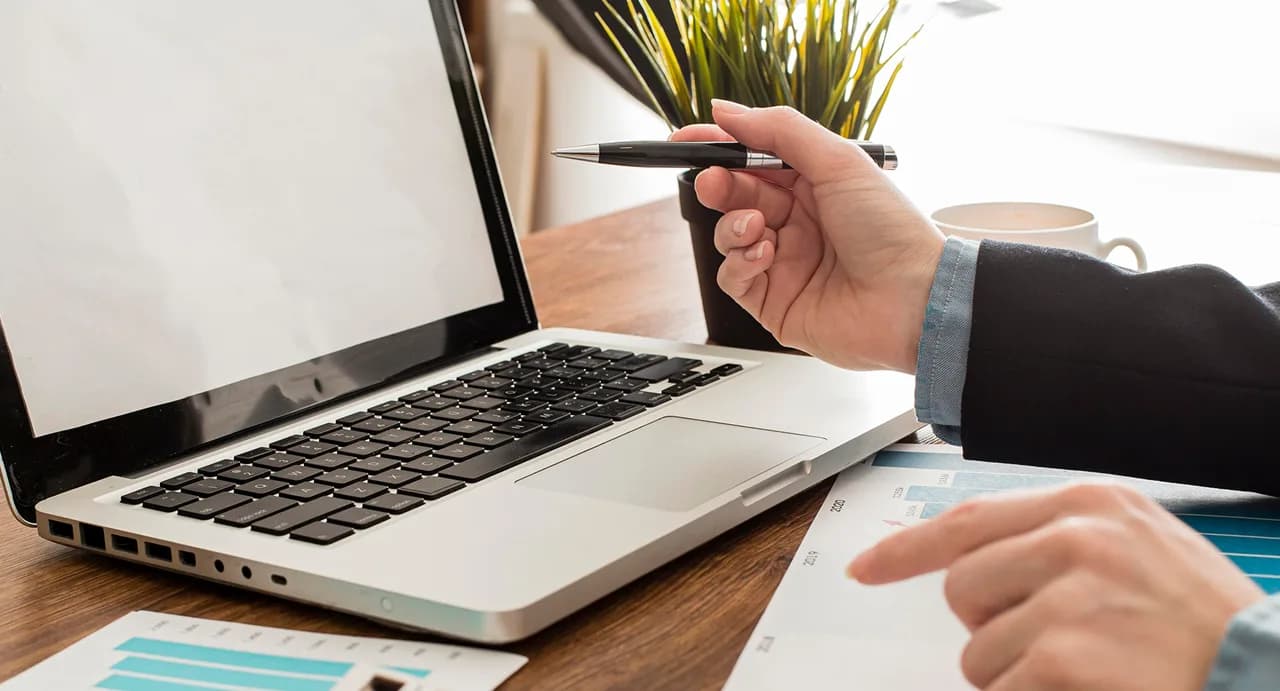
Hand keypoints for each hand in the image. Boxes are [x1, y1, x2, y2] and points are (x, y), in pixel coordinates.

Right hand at [670, 100, 943, 370]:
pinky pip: (733, 277)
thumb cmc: (891, 232)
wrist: (912, 300)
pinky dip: (740, 262)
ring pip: (728, 236)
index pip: (753, 159)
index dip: (718, 148)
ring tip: (758, 228)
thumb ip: (779, 131)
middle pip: (736, 196)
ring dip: (732, 226)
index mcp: (814, 185)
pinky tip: (765, 256)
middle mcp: (797, 222)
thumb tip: (728, 111)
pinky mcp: (774, 302)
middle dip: (719, 186)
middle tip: (714, 182)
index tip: (684, 141)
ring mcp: (784, 263)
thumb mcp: (837, 161)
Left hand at [847, 483, 1264, 689]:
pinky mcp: (1067, 653)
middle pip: (962, 586)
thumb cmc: (1204, 619)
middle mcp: (1077, 538)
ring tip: (1086, 667)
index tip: (867, 567)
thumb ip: (1059, 541)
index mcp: (1091, 505)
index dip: (907, 548)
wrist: (1266, 670)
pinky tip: (1085, 686)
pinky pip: (1000, 687)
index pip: (968, 519)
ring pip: (978, 647)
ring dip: (1017, 671)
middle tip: (1051, 641)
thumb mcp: (1137, 547)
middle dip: (988, 624)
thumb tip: (974, 560)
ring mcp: (1071, 595)